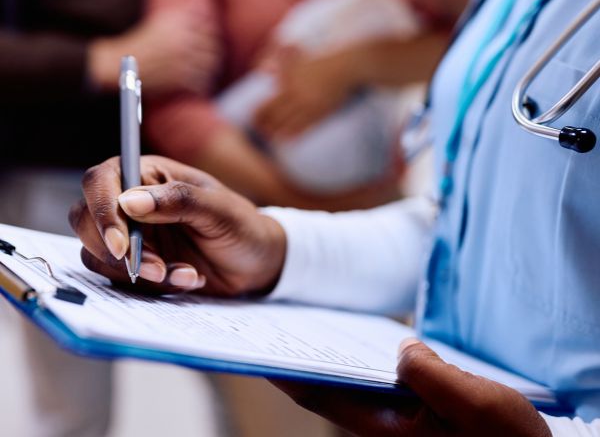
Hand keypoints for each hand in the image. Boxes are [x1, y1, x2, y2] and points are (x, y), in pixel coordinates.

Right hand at [69, 156, 285, 295]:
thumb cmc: (243, 226)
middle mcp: (132, 203)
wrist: (257, 264)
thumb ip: (179, 200)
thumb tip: (129, 201)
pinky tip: (188, 279)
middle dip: (115, 250)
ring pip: (98, 254)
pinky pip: (119, 279)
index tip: (122, 244)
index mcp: (150, 175)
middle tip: (155, 268)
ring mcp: (131, 235)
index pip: (102, 181)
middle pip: (85, 219)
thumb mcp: (220, 210)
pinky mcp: (135, 264)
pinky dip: (150, 286)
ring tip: (184, 274)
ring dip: (136, 272)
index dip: (101, 210)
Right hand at [88, 7, 221, 94]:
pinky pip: (201, 82)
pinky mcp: (178, 80)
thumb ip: (185, 14)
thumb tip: (203, 3)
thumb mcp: (163, 22)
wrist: (122, 63)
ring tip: (206, 71)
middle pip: (214, 48)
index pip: (211, 30)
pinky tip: (197, 84)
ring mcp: (181, 61)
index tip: (210, 44)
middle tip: (212, 59)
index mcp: (180, 25)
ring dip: (210, 70)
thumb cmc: (145, 41)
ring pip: (210, 66)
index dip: (213, 38)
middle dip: (214, 54)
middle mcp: (182, 42)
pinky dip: (201, 84)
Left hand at [254, 49, 355, 138]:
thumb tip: (263, 71)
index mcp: (287, 79)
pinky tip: (287, 139)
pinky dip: (293, 134)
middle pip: (274, 115)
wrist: (345, 65)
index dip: (257, 114)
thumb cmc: (321, 60)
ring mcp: (308, 103)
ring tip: (271, 137)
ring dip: (277, 132)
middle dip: (264, 126)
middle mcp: (295, 92)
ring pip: (288, 123)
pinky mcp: (321, 110)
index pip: (266, 101)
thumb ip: (279, 62)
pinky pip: (304, 126)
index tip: (252, 119)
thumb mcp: (297, 57)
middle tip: (260, 132)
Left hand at [274, 339, 551, 436]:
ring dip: (335, 360)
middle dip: (306, 360)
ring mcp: (399, 425)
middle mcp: (385, 428)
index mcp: (387, 429)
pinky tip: (373, 345)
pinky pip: (381, 385)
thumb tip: (402, 348)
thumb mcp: (474, 404)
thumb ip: (430, 372)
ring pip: (354, 386)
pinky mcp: (416, 418)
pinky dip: (368, 363)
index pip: (319, 396)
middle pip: (330, 390)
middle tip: (285, 327)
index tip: (261, 348)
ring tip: (318, 328)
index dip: (288, 373)